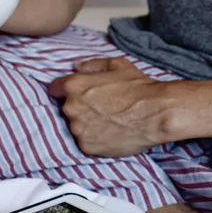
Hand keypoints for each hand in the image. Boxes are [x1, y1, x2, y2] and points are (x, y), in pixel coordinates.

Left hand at [49, 57, 171, 156]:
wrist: (157, 113)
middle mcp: (71, 108)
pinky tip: (111, 132)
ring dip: (86, 124)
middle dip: (79, 107)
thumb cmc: (139, 87)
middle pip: (67, 108)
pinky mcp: (87, 147)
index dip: (64, 90)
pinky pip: (86, 142)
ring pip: (76, 126)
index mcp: (74, 86)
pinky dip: (95, 139)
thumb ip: (92, 65)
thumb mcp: (116, 65)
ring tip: (108, 121)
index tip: (75, 93)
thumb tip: (76, 66)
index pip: (55, 89)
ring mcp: (78, 129)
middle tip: (100, 108)